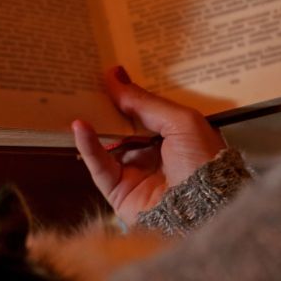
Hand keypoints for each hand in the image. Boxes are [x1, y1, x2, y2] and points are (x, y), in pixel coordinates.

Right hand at [72, 66, 226, 223]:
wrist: (203, 210)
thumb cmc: (201, 162)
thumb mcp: (181, 121)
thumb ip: (145, 101)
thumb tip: (114, 75)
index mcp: (177, 136)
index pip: (148, 110)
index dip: (130, 92)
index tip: (108, 71)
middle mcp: (155, 153)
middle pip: (124, 124)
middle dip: (107, 105)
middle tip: (85, 81)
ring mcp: (135, 172)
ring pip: (108, 142)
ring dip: (94, 123)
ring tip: (76, 99)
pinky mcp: (118, 190)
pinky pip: (99, 165)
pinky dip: (88, 145)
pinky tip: (79, 126)